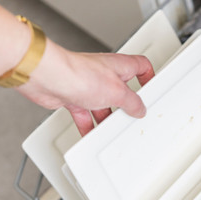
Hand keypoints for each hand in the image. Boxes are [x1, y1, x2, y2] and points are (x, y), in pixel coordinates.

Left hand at [18, 39, 153, 134]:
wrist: (49, 78)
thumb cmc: (78, 74)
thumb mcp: (116, 92)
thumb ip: (131, 102)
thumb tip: (139, 108)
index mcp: (119, 66)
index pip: (141, 66)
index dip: (148, 76)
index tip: (151, 89)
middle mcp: (104, 73)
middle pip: (121, 89)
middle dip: (126, 105)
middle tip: (132, 115)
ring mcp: (88, 85)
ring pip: (103, 104)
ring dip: (107, 117)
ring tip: (112, 128)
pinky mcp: (73, 96)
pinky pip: (85, 114)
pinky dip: (88, 125)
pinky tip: (90, 134)